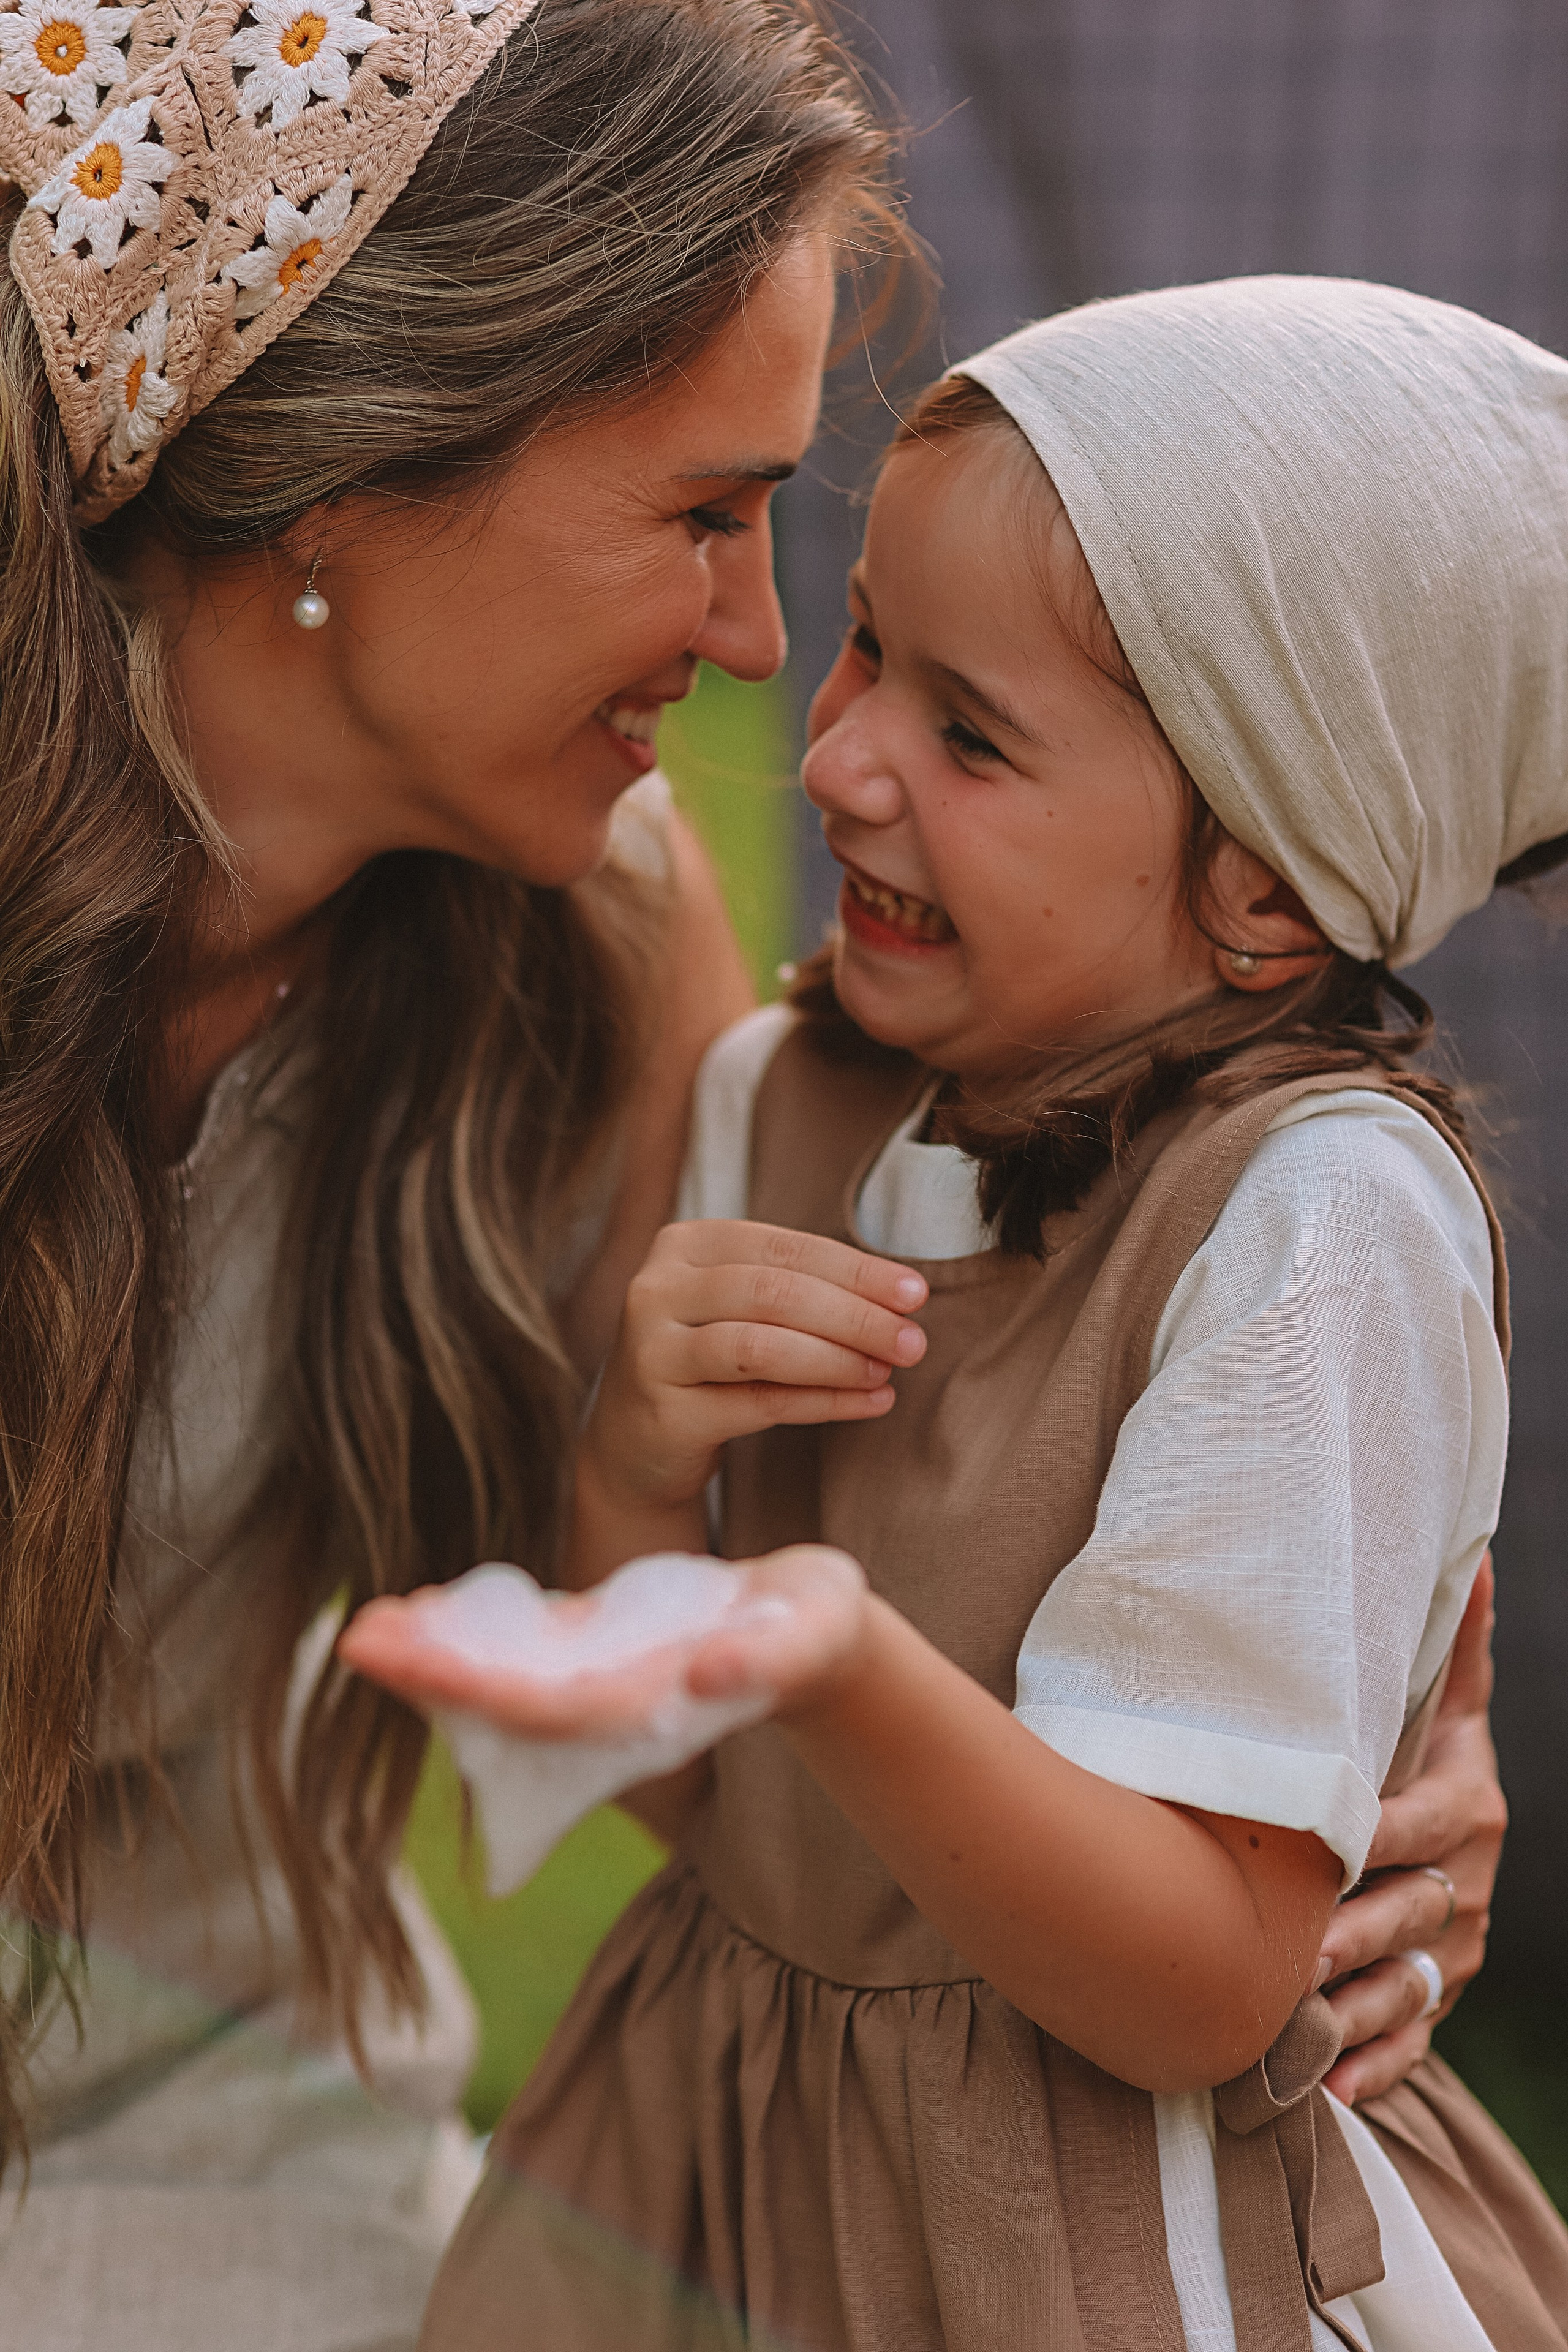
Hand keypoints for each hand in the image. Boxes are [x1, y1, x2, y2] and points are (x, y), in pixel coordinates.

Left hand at [339, 1546, 871, 1742]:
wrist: (818, 1637)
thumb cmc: (819, 1630)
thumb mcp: (812, 1634)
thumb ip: (765, 1659)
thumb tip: (702, 1675)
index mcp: (653, 1705)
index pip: (552, 1705)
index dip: (481, 1684)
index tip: (414, 1663)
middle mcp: (613, 1701)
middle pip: (507, 1696)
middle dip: (433, 1672)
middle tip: (354, 1637)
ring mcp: (599, 1678)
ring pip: (501, 1673)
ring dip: (435, 1655)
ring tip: (367, 1626)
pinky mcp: (597, 1647)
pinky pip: (518, 1647)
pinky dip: (467, 1633)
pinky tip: (423, 1610)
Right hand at [583, 1220, 928, 1513]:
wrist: (635, 1441)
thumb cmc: (709, 1362)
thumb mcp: (742, 1308)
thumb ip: (803, 1291)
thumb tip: (902, 1297)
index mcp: (685, 1244)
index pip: (784, 1247)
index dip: (856, 1269)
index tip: (916, 1293)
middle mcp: (657, 1289)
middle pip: (774, 1292)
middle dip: (855, 1315)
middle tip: (913, 1340)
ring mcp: (652, 1351)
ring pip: (760, 1346)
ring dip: (838, 1359)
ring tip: (889, 1371)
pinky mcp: (663, 1413)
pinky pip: (757, 1403)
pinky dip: (821, 1402)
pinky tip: (868, 1403)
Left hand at [1318, 1555, 1506, 2103]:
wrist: (1448, 1817)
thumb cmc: (1418, 1742)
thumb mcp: (1440, 1693)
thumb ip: (1451, 1641)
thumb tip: (1475, 1553)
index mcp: (1467, 1802)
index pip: (1418, 1824)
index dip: (1371, 1837)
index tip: (1326, 1848)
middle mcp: (1470, 1878)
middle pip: (1407, 1912)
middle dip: (1349, 1938)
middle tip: (1289, 1960)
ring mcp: (1456, 1944)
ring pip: (1407, 1986)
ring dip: (1353, 2013)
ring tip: (1296, 2035)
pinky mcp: (1437, 1993)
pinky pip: (1412, 2043)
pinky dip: (1373, 2069)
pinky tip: (1330, 2092)